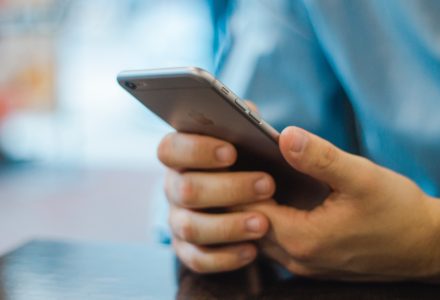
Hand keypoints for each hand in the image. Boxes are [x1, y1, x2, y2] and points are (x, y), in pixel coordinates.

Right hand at [157, 132, 274, 272]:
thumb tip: (250, 115)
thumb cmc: (247, 159)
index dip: (197, 150)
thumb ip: (246, 120)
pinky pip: (199, 259)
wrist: (251, 196)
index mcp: (180, 155)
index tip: (231, 152)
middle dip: (228, 188)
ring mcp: (177, 219)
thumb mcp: (247, 136)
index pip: (170, 149)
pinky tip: (252, 250)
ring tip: (263, 223)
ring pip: (190, 227)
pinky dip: (225, 257)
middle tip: (267, 184)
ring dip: (228, 225)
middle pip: (185, 189)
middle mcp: (173, 187)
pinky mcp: (188, 249)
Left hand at [244, 126, 439, 280]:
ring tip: (249, 174)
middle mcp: (295, 258)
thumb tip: (284, 135)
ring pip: (259, 233)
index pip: (247, 209)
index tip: (230, 156)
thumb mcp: (361, 177)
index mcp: (301, 238)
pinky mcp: (310, 261)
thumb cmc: (398, 212)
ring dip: (251, 206)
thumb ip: (320, 157)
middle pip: (247, 224)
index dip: (236, 181)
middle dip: (237, 193)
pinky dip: (267, 217)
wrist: (425, 246)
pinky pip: (276, 239)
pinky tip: (273, 195)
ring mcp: (302, 263)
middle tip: (233, 162)